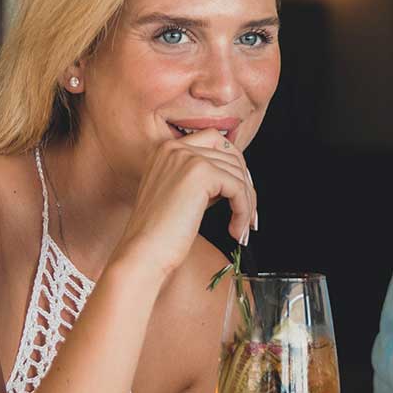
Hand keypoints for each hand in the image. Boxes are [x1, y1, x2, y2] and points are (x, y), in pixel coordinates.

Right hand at [108, 130, 259, 283]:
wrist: (144, 252)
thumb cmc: (161, 232)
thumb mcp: (182, 193)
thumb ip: (204, 179)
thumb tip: (238, 176)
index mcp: (166, 148)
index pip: (214, 140)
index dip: (233, 165)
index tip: (241, 192)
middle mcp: (175, 147)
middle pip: (230, 154)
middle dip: (245, 184)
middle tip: (248, 212)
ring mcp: (188, 157)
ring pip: (237, 173)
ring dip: (247, 203)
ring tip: (242, 227)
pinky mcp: (201, 174)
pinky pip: (238, 188)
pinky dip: (244, 210)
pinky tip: (237, 230)